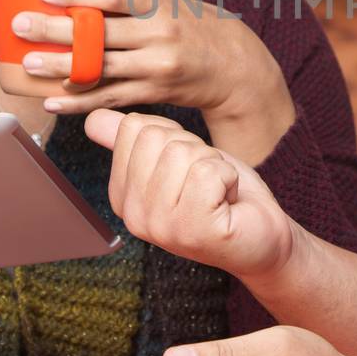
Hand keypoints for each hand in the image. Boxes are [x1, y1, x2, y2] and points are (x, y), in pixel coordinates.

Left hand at [16, 0, 294, 164]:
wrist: (237, 68)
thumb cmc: (195, 27)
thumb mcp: (170, 2)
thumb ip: (130, 1)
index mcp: (161, 4)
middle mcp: (160, 35)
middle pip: (100, 33)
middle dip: (56, 30)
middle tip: (20, 26)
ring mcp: (157, 67)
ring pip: (101, 68)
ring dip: (60, 67)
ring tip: (28, 64)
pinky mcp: (154, 93)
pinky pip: (110, 98)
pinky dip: (79, 101)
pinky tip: (53, 99)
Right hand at [85, 109, 296, 281]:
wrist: (263, 237)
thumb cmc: (221, 196)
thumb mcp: (177, 159)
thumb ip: (135, 140)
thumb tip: (93, 118)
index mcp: (122, 197)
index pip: (134, 128)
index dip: (174, 138)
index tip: (187, 170)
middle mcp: (134, 217)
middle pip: (157, 136)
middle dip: (194, 150)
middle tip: (207, 183)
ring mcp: (161, 228)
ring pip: (183, 152)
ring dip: (214, 165)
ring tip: (218, 195)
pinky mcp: (194, 231)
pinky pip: (207, 171)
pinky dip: (228, 178)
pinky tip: (228, 204)